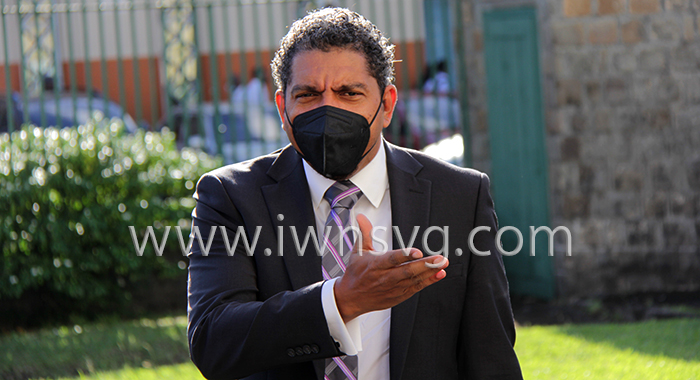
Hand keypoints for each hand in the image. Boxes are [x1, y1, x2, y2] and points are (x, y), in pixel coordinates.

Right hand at [334, 214, 448, 321]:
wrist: (351, 298)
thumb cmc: (356, 274)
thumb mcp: (358, 252)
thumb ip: (364, 233)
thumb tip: (362, 217)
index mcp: (376, 264)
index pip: (392, 259)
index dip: (405, 255)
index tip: (417, 251)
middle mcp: (386, 277)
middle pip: (408, 270)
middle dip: (426, 264)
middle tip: (439, 258)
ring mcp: (394, 287)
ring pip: (415, 279)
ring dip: (430, 272)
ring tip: (442, 264)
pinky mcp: (399, 295)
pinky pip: (417, 287)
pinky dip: (429, 281)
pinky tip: (439, 275)